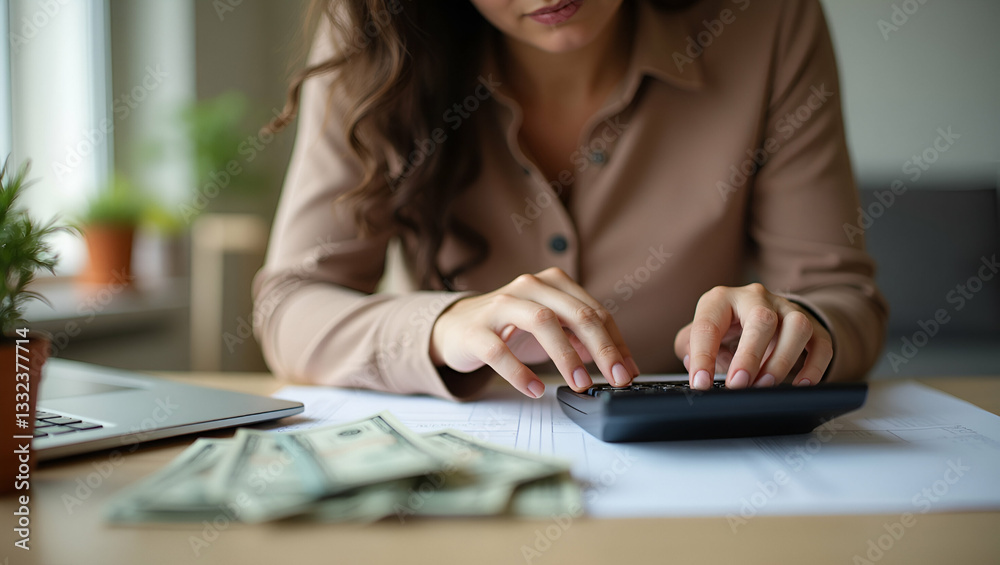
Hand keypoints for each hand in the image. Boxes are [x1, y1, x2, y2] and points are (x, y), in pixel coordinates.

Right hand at [430, 267, 638, 397]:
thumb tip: (615, 359)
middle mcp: (528, 287)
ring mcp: (500, 306)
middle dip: (602, 348)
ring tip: (581, 384)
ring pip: (542, 322)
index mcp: (552, 283)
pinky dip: (520, 373)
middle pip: (575, 313)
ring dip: (567, 356)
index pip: (594, 311)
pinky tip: (536, 389)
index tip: (629, 370)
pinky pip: (500, 351)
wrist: (455, 327)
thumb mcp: (550, 327)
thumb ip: (580, 336)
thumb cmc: (509, 327)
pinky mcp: (476, 330)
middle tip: (616, 378)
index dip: (616, 343)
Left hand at [673, 283, 832, 389]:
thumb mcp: (698, 334)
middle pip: (761, 320)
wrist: (762, 314)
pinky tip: (800, 386)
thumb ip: (689, 348)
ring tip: (765, 385)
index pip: (708, 325)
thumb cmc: (725, 329)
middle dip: (749, 355)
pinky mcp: (813, 326)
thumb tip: (697, 370)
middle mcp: (756, 298)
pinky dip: (814, 367)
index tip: (701, 383)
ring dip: (781, 360)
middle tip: (738, 384)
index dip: (703, 356)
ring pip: (797, 327)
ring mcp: (787, 309)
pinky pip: (822, 344)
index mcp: (721, 299)